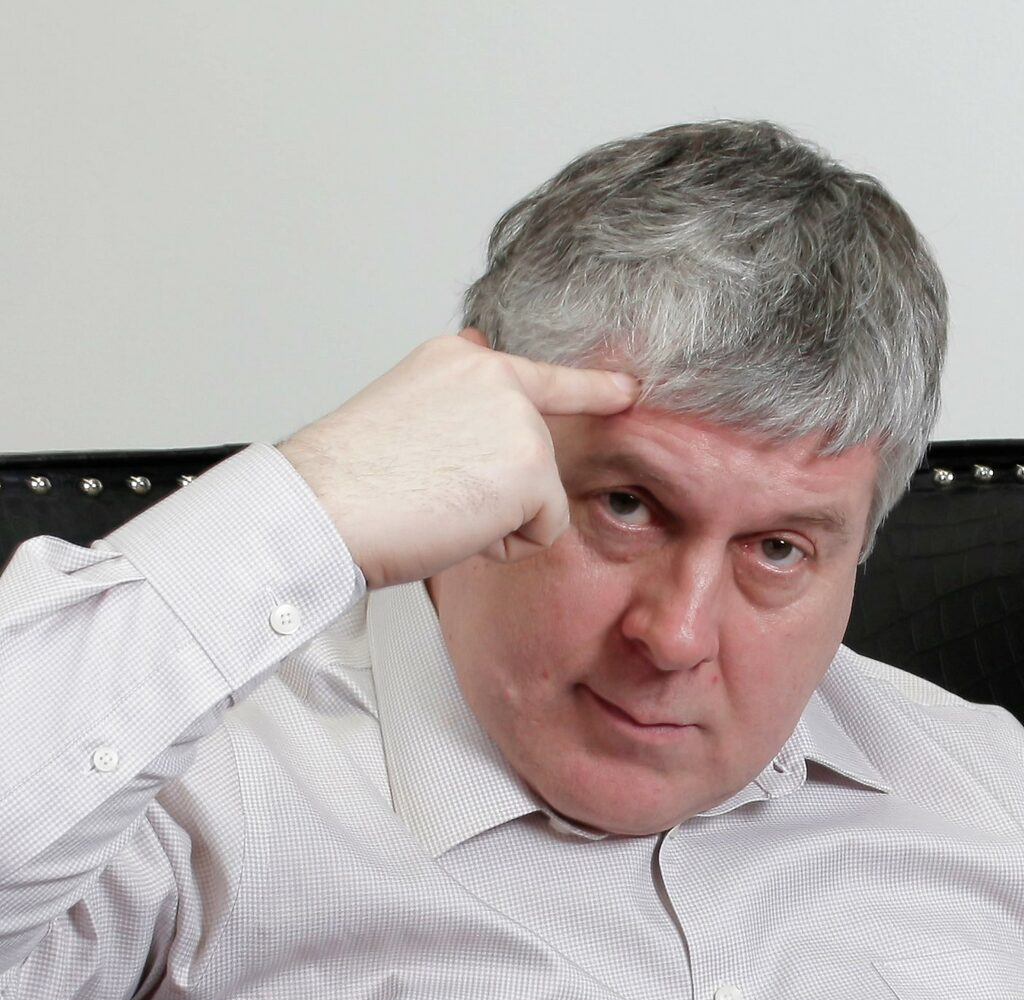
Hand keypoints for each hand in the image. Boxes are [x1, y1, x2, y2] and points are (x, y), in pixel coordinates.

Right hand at [277, 333, 637, 589]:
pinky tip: (456, 526)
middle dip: (496, 495)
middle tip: (431, 495)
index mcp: (458, 359)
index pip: (538, 373)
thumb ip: (460, 414)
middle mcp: (495, 375)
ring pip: (540, 496)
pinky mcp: (532, 467)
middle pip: (535, 460)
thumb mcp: (406, 418)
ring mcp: (518, 420)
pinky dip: (506, 546)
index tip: (630, 388)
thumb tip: (492, 421)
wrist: (323, 505)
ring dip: (496, 521)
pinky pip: (545, 529)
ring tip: (437, 508)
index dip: (590, 388)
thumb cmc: (347, 479)